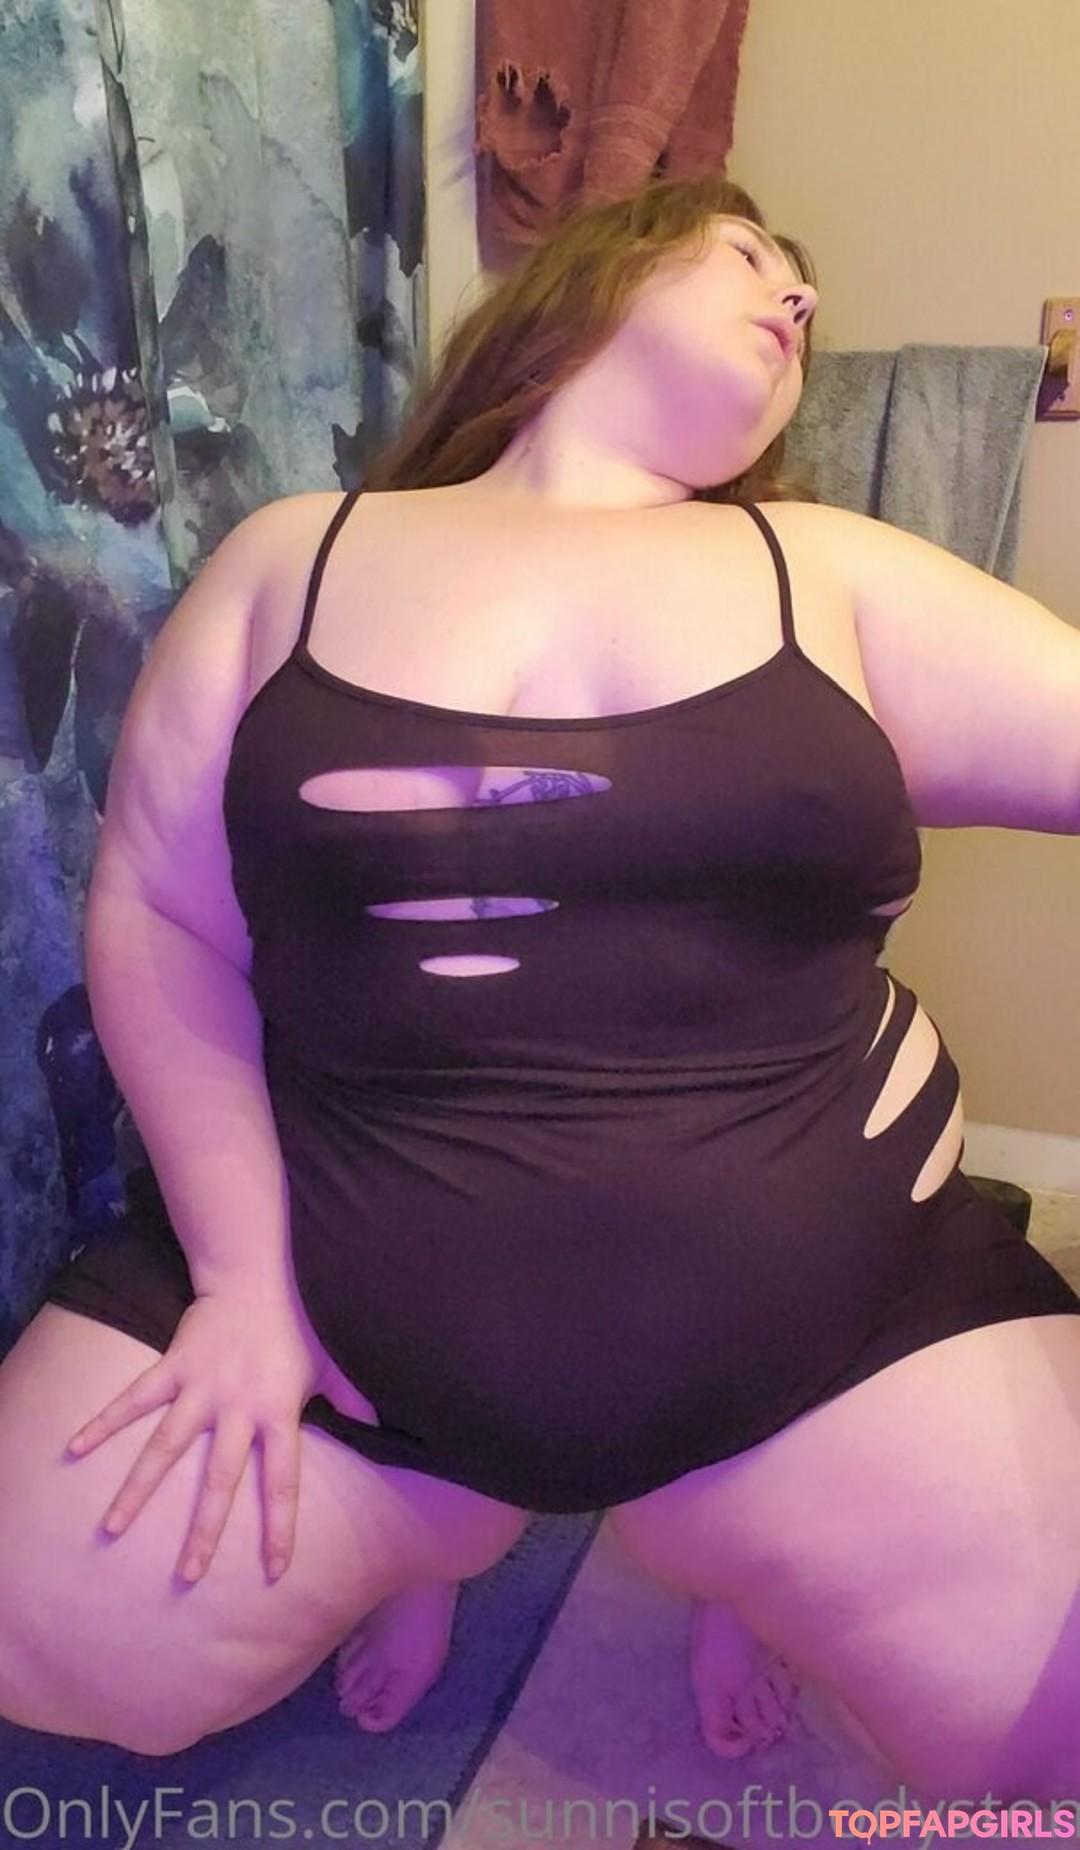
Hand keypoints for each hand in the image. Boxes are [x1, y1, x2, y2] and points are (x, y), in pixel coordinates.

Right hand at [65, 1288, 344, 1584]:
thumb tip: (384, 1430)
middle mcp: (237, 1408)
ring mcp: (201, 1388)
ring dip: (138, 1489)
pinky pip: (134, 1399)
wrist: (259, 1272)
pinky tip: (74, 1448)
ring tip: (113, 1528)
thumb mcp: (335, 1363)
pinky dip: (103, 1422)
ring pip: (166, 1448)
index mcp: (278, 1413)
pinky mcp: (173, 1367)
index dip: (279, 1527)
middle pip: (219, 1479)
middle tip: (188, 1575)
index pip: (281, 1482)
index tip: (274, 1571)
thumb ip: (355, 1401)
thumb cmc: (302, 1322)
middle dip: (204, 1531)